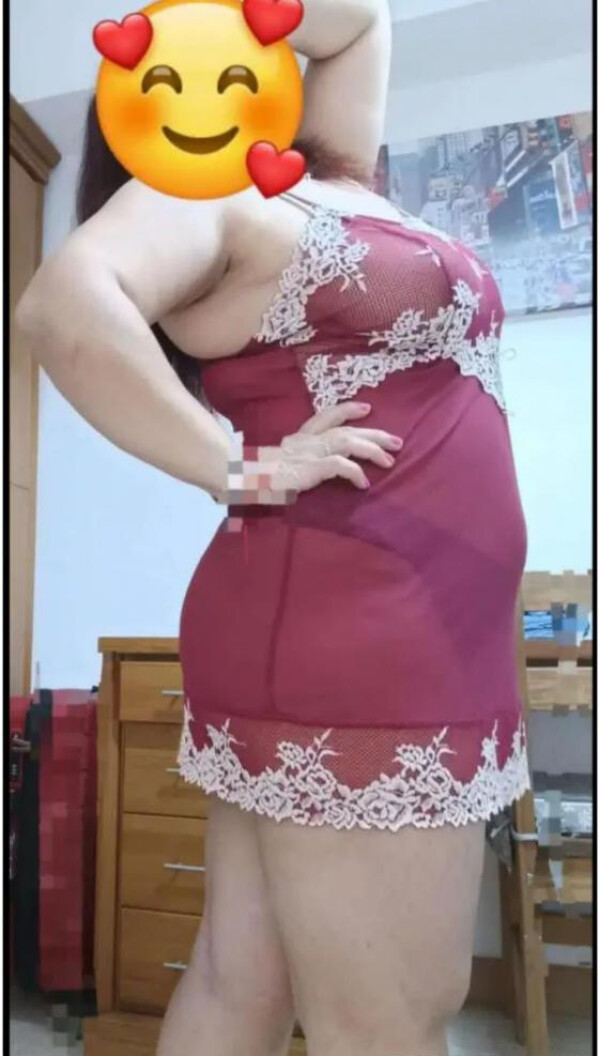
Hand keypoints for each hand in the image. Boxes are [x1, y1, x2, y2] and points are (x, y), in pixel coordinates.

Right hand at [219, 402, 402, 503]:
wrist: (244, 479)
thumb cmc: (258, 475)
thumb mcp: (280, 462)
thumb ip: (296, 460)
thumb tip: (309, 466)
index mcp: (300, 436)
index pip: (327, 415)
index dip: (349, 410)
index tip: (367, 408)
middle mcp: (308, 440)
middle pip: (347, 430)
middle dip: (374, 434)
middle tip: (396, 442)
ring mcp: (310, 453)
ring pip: (348, 443)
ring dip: (371, 450)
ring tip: (389, 460)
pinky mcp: (311, 468)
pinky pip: (340, 466)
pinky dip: (354, 472)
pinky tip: (363, 483)